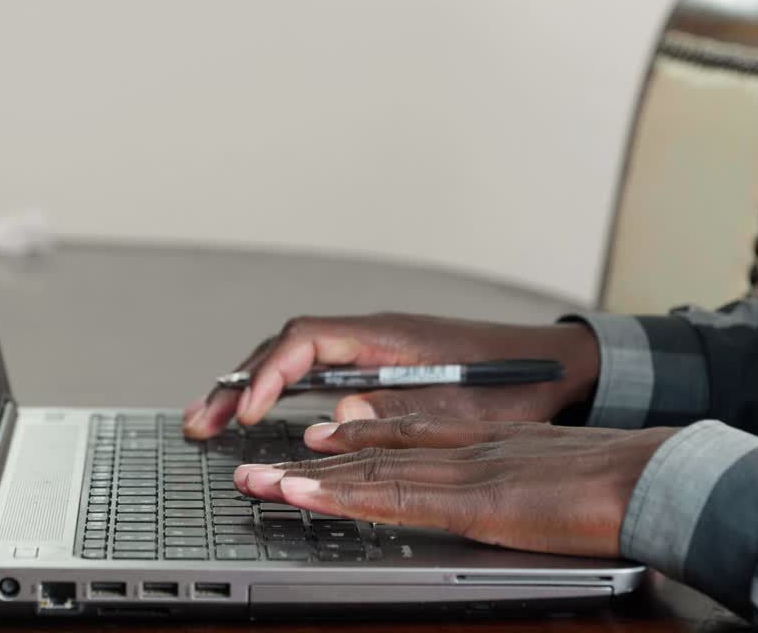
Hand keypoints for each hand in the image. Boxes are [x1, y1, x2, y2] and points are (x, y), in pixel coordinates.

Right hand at [183, 313, 599, 438]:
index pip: (305, 342)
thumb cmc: (515, 385)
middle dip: (238, 384)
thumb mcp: (459, 408)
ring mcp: (371, 347)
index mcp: (385, 336)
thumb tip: (333, 417)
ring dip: (250, 386)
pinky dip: (277, 390)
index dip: (268, 375)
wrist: (555, 367)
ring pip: (292, 358)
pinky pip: (310, 370)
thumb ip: (395, 412)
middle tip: (201, 422)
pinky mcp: (376, 364)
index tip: (248, 412)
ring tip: (211, 420)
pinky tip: (261, 413)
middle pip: (284, 348)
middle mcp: (370, 334)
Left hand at [235, 415, 674, 557]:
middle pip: (374, 453)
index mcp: (485, 446)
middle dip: (313, 461)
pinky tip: (307, 490)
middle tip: (260, 463)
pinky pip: (395, 495)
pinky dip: (344, 492)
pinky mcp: (472, 498)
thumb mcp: (558, 475)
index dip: (356, 441)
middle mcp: (464, 451)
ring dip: (311, 477)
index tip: (317, 441)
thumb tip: (509, 494)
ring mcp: (464, 472)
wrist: (657, 476)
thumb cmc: (622, 481)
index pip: (407, 441)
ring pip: (371, 471)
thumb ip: (520, 478)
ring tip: (260, 478)